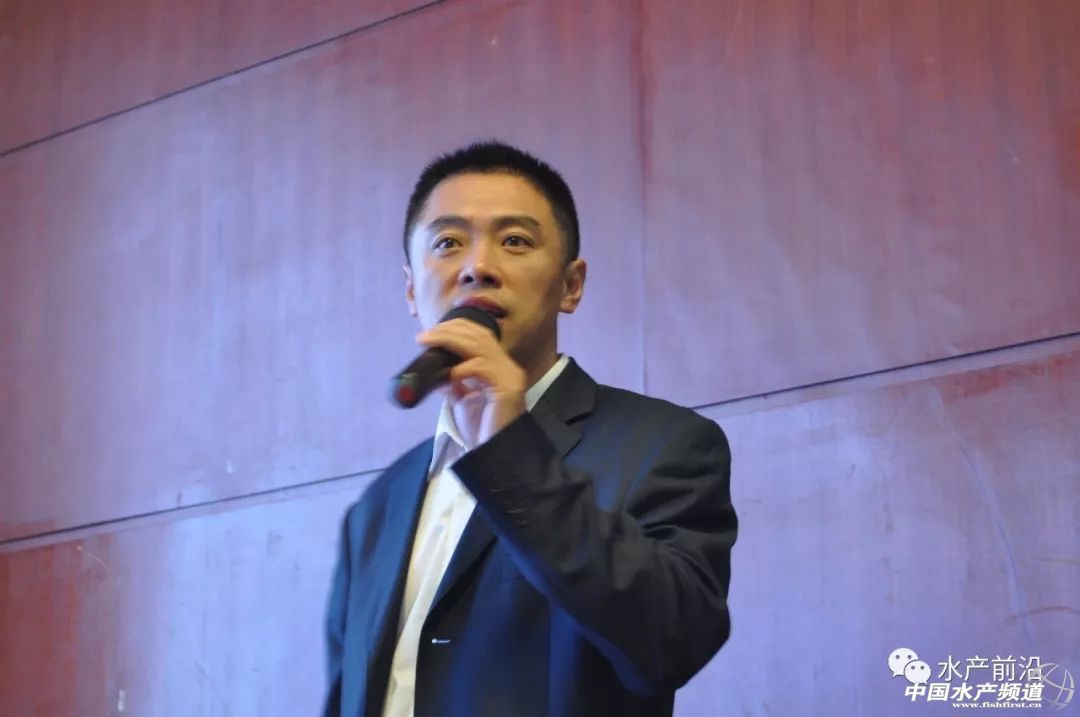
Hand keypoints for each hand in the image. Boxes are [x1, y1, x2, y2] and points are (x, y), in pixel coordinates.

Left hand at [416, 318, 526, 448]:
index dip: (456, 328)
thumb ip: (454, 382)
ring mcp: (510, 376)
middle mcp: (508, 367)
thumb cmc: (481, 430)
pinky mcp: (508, 388)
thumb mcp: (462, 400)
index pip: (480, 335)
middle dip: (449, 330)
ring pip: (479, 345)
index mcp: (500, 367)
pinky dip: (461, 368)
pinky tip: (448, 375)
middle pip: (479, 335)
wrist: (492, 453)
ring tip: (429, 343)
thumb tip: (437, 370)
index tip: (431, 332)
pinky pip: (481, 368)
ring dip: (450, 341)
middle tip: (425, 335)